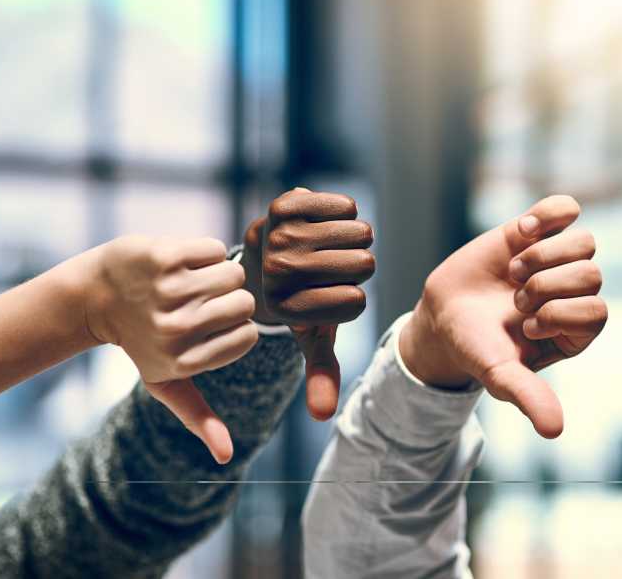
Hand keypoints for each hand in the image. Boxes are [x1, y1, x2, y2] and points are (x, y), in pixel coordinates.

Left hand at [86, 236, 258, 463]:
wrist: (94, 296)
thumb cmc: (140, 341)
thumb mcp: (166, 381)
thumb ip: (197, 416)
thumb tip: (225, 457)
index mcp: (182, 361)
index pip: (248, 336)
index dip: (235, 328)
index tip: (208, 328)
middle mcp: (176, 329)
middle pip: (244, 303)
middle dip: (229, 298)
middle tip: (199, 301)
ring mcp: (169, 291)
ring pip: (234, 273)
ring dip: (220, 273)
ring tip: (192, 282)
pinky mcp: (163, 256)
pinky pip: (216, 250)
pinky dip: (205, 252)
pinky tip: (181, 263)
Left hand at [240, 188, 374, 420]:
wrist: (258, 255)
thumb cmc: (295, 297)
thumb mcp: (310, 335)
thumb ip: (320, 373)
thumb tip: (323, 417)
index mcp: (284, 308)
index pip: (357, 303)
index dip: (351, 297)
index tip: (324, 294)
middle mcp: (276, 274)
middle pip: (363, 266)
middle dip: (354, 266)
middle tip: (326, 267)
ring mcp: (278, 237)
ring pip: (359, 235)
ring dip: (351, 240)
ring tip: (323, 246)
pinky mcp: (284, 203)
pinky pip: (347, 207)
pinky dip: (343, 213)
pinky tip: (320, 222)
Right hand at [399, 195, 607, 438]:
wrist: (443, 316)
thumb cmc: (475, 349)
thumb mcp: (499, 374)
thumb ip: (527, 397)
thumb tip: (555, 431)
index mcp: (578, 330)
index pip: (596, 311)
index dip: (557, 315)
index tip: (524, 325)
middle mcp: (576, 294)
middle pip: (591, 274)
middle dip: (545, 286)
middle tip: (514, 300)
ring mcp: (559, 259)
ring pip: (584, 241)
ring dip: (542, 255)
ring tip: (513, 272)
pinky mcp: (538, 230)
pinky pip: (566, 209)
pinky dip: (545, 217)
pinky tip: (519, 234)